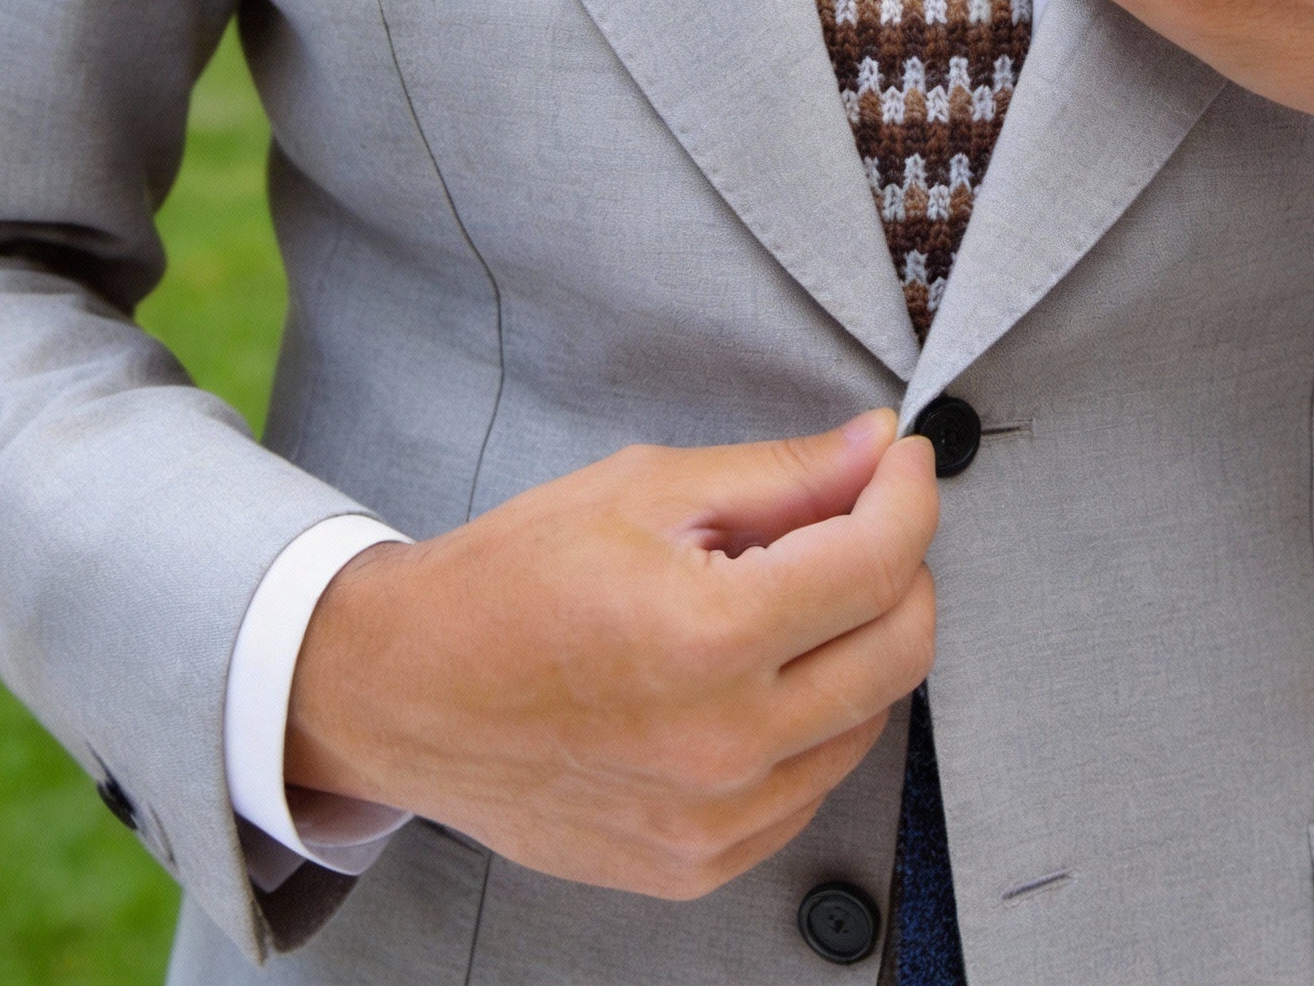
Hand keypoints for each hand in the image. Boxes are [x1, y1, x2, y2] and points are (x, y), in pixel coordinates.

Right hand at [286, 411, 937, 899]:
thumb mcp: (645, 489)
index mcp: (708, 636)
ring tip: (786, 595)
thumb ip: (781, 475)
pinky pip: (812, 783)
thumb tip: (876, 450)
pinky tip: (758, 671)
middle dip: (902, 564)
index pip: (880, 562)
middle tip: (860, 517)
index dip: (909, 494)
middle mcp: (723, 743)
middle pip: (901, 648)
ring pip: (869, 718)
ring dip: (860, 643)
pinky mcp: (699, 862)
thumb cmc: (509, 581)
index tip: (901, 462)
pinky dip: (814, 717)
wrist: (404, 694)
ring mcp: (714, 820)